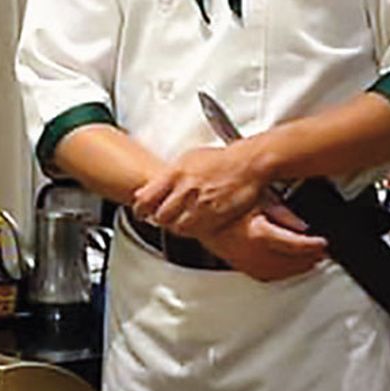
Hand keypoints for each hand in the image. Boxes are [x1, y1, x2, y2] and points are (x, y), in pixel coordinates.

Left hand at [132, 142, 268, 236]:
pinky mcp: (214, 217)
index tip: (140, 213)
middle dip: (160, 219)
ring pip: (177, 227)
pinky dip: (193, 230)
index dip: (140, 210)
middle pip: (160, 217)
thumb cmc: (222, 160)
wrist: (249, 164)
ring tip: (180, 220)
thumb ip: (169, 175)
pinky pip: (196, 232)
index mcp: (175, 174)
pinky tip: (195, 223)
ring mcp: (200, 205)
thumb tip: (152, 184)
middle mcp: (186, 190)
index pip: (146, 199)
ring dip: (176, 226)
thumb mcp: (189, 158)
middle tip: (162, 218)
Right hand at [204, 206, 326, 283]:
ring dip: (295, 270)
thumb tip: (301, 225)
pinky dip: (279, 275)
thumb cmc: (226, 203)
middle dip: (307, 259)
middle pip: (288, 262)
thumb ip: (283, 213)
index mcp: (257, 234)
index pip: (293, 244)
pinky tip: (287, 269)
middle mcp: (250, 252)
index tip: (322, 243)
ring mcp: (243, 261)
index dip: (311, 245)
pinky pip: (263, 275)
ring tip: (310, 262)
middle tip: (322, 254)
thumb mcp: (259, 198)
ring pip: (277, 273)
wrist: (200, 213)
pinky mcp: (238, 264)